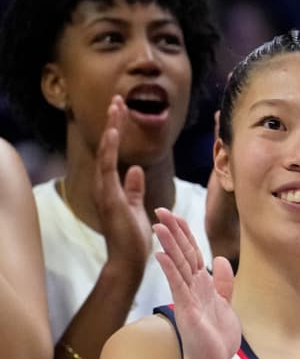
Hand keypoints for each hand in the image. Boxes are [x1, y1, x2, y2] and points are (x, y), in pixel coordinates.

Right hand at [97, 96, 154, 271]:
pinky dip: (110, 149)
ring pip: (105, 152)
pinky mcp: (110, 197)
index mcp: (111, 186)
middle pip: (106, 146)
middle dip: (112, 122)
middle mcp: (104, 185)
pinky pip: (108, 168)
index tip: (121, 111)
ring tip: (116, 106)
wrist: (129, 260)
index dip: (117, 131)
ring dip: (111, 128)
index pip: (113, 152)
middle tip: (117, 99)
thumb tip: (136, 170)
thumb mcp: (136, 207)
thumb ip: (134, 188)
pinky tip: (114, 132)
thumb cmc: (133, 237)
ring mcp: (104, 190)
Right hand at [152, 207, 238, 358]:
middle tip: (160, 209)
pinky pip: (177, 287)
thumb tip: (220, 260)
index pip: (192, 253)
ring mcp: (187, 298)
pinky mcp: (186, 311)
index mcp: (201, 285)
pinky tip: (161, 255)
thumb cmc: (215, 338)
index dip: (185, 233)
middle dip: (174, 232)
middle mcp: (192, 288)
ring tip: (158, 225)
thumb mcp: (225, 305)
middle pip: (183, 254)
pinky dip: (170, 270)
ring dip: (169, 245)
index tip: (174, 214)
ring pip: (178, 266)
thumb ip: (223, 283)